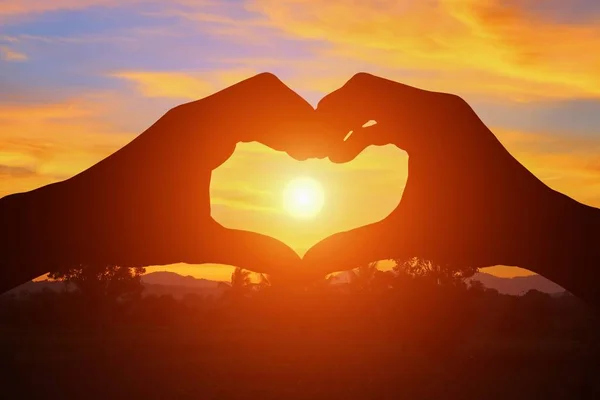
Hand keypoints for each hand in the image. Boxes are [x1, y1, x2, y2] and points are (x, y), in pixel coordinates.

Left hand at [0, 73, 325, 289]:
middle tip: (322, 155)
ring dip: (280, 122)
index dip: (305, 122)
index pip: (267, 99)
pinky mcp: (184, 132)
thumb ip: (250, 251)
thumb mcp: (195, 243)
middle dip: (298, 118)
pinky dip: (260, 128)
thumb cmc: (128, 229)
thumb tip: (298, 269)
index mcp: (200, 129)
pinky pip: (233, 116)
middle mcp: (195, 115)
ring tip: (305, 156)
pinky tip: (275, 154)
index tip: (327, 154)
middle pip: (263, 92)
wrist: (73, 219)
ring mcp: (189, 121)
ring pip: (248, 102)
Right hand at [304, 73, 599, 300]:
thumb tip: (307, 267)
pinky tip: (360, 154)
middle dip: (337, 118)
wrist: (534, 226)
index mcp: (424, 119)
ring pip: (385, 101)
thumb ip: (353, 247)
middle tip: (318, 154)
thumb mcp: (407, 238)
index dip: (327, 118)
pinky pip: (402, 112)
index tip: (313, 153)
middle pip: (368, 90)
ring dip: (355, 124)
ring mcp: (446, 112)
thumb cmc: (475, 231)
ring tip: (337, 159)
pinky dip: (376, 128)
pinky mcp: (451, 124)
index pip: (359, 92)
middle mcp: (436, 106)